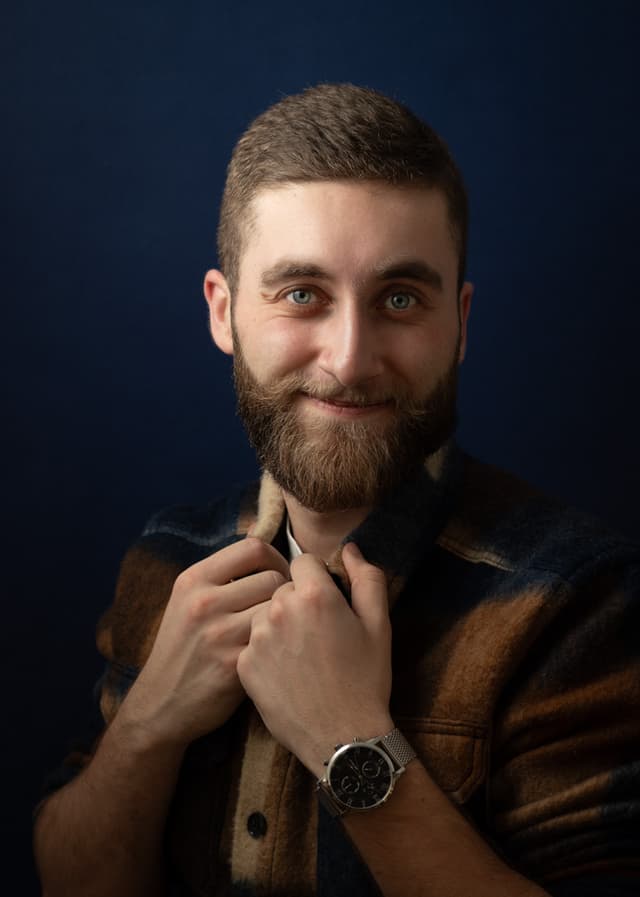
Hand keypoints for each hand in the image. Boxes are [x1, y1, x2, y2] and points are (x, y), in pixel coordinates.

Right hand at [119, 537, 288, 748]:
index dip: (276, 557)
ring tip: (281, 628)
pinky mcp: (234, 665)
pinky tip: (275, 651)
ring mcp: (218, 634)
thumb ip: (221, 577)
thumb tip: (266, 553)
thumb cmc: (183, 648)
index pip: (252, 547)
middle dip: (285, 590)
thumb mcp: (187, 601)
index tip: (279, 573)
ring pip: (278, 607)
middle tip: (284, 606)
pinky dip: (279, 642)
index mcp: (193, 580)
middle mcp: (203, 602)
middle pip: (272, 577)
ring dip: (285, 617)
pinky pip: (274, 639)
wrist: (161, 704)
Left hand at [237, 542, 393, 776]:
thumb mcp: (379, 625)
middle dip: (297, 601)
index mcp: (315, 595)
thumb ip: (367, 578)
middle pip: (282, 587)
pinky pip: (253, 643)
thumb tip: (350, 549)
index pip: (303, 561)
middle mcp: (280, 610)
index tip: (326, 602)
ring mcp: (258, 638)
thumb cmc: (366, 680)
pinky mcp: (245, 665)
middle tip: (318, 633)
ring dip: (279, 624)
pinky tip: (287, 672)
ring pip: (265, 614)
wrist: (342, 738)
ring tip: (302, 654)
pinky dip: (266, 652)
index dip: (316, 579)